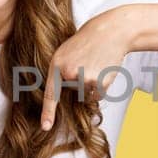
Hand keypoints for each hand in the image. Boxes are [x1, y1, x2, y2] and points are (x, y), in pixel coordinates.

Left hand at [39, 14, 136, 130]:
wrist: (111, 31)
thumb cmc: (88, 42)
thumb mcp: (66, 52)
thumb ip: (61, 71)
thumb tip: (63, 95)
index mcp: (57, 64)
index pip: (50, 93)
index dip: (48, 112)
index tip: (45, 127)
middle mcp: (69, 73)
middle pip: (73, 92)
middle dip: (80, 82)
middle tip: (87, 62)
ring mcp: (85, 78)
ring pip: (86, 94)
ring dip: (92, 85)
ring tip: (96, 64)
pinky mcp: (100, 83)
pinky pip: (97, 95)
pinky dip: (101, 87)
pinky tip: (103, 70)